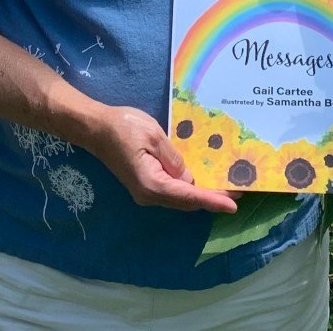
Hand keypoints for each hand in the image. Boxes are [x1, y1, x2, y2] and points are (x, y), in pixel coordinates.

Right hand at [88, 105, 237, 212]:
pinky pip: (171, 191)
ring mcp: (145, 192)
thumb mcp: (154, 135)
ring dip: (201, 193)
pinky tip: (200, 178)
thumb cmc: (123, 126)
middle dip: (211, 198)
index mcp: (152, 183)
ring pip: (179, 197)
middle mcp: (149, 194)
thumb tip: (189, 178)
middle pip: (186, 201)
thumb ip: (174, 159)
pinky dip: (188, 188)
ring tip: (224, 185)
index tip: (233, 205)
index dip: (213, 200)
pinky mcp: (143, 184)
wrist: (94, 128)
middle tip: (237, 190)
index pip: (189, 195)